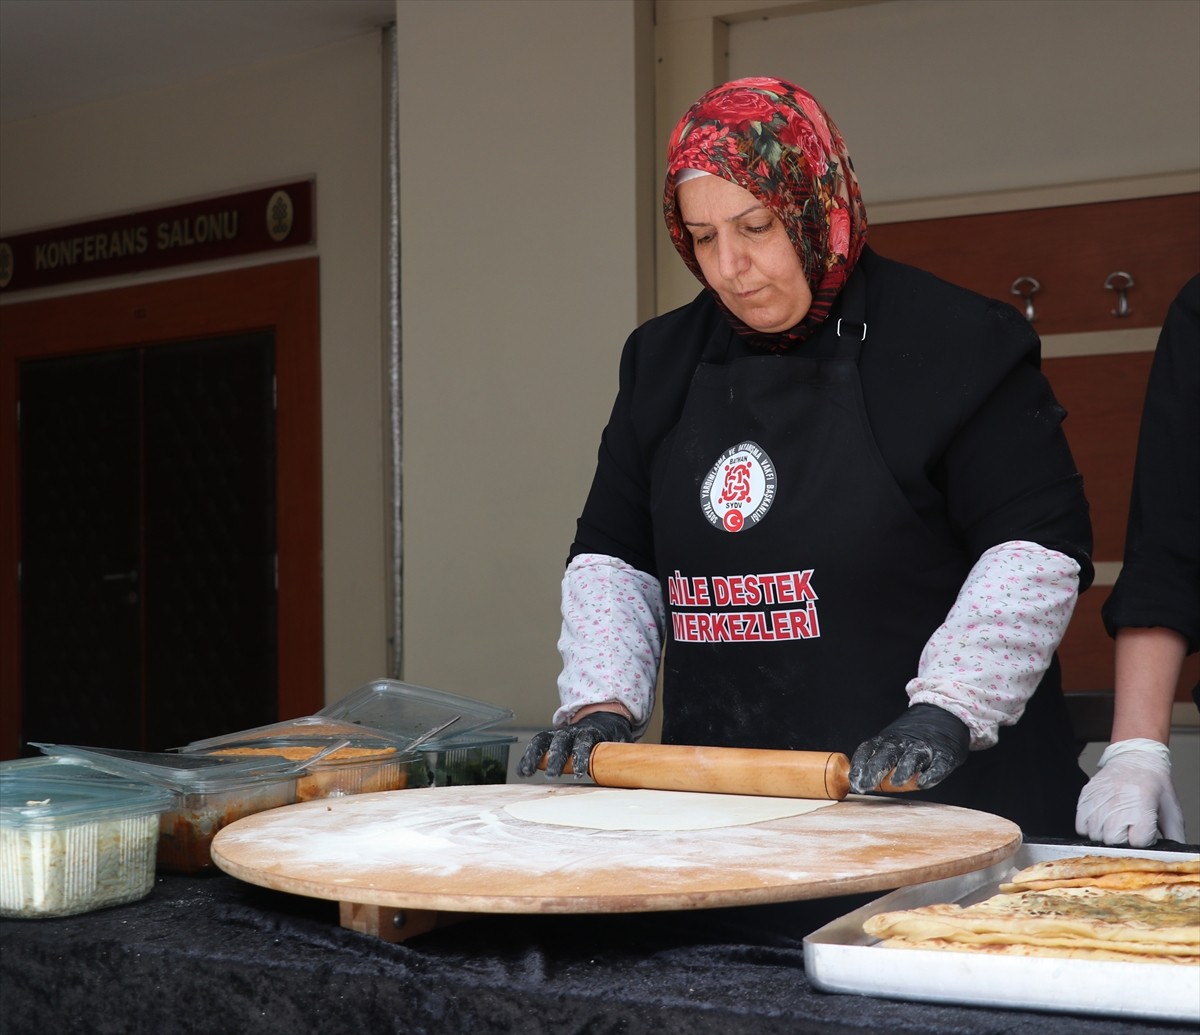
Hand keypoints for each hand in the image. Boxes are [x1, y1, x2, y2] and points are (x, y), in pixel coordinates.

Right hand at [516, 711, 633, 778]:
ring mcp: (560, 734)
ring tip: (526, 773)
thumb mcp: (622, 741)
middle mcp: (573, 731)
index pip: (585, 743)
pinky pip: (537, 745)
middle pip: (561, 742)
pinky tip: (522, 771)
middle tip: (551, 776)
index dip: (581, 757)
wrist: (602, 718)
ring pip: (544, 741)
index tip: (579, 773)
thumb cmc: (612, 736)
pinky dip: (528, 758)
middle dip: (555, 758)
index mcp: (592, 732)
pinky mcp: (551, 739)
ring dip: (534, 756)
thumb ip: (625, 753)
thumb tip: (642, 770)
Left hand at [849, 703, 969, 793]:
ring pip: (912, 757)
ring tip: (896, 784)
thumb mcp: (890, 745)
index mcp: (886, 740)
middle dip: (875, 770)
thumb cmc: (910, 741)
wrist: (943, 716)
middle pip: (887, 754)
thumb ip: (875, 761)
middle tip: (865, 785)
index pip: (868, 750)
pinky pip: (938, 765)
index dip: (859, 765)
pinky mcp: (945, 755)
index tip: (853, 781)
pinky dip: (931, 774)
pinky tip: (923, 783)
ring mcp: (925, 748)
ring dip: (903, 770)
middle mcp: (903, 742)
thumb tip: (855, 782)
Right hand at [1075, 739, 1184, 845]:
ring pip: (1095, 835)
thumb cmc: (1155, 785)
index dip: (1142, 842)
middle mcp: (1117, 805)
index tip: (1145, 834)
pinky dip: (1089, 829)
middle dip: (1123, 840)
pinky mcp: (1085, 797)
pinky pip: (1080, 826)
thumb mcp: (1172, 811)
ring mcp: (1098, 800)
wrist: (1135, 758)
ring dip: (1105, 835)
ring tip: (1116, 825)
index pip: (1136, 843)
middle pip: (1113, 841)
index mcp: (1141, 809)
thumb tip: (1174, 856)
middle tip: (1130, 830)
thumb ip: (1175, 836)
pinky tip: (1101, 822)